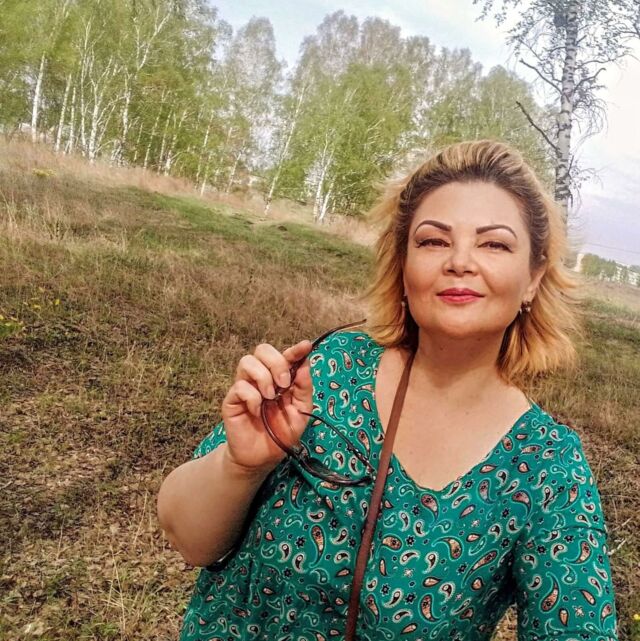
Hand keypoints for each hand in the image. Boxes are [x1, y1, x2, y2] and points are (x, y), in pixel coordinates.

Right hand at [221, 339, 313, 474]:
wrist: (263, 458)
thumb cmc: (282, 433)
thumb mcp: (301, 411)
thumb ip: (304, 388)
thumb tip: (304, 363)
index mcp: (279, 377)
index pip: (284, 355)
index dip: (295, 350)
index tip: (305, 346)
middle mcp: (261, 378)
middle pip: (262, 349)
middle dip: (276, 362)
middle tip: (284, 384)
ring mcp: (245, 387)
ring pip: (247, 361)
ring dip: (263, 377)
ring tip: (271, 397)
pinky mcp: (232, 400)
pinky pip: (239, 386)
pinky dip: (252, 397)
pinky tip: (258, 411)